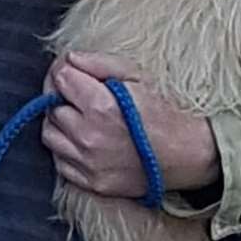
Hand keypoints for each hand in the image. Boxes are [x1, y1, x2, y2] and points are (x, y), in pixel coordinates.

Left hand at [41, 51, 219, 199]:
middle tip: (78, 94)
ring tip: (80, 118)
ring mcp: (89, 163)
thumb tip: (70, 58)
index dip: (65, 70)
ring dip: (60, 123)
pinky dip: (65, 149)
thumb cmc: (166, 113)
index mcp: (101, 106)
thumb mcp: (138, 76)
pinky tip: (83, 140)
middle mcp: (89, 137)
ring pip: (50, 135)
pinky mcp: (92, 182)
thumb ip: (99, 63)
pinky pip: (60, 162)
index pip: (60, 78)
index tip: (73, 71)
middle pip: (52, 107)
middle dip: (62, 96)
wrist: (190, 155)